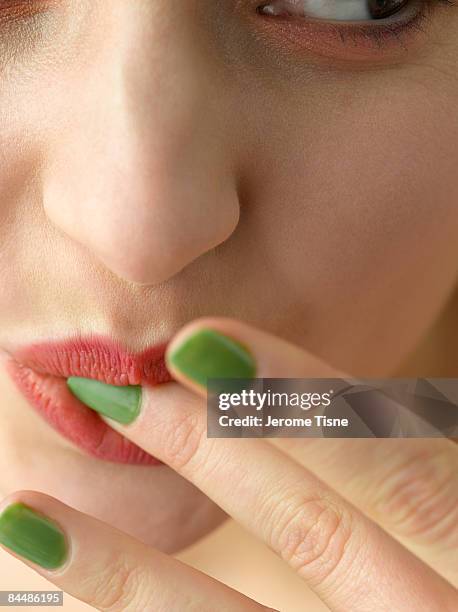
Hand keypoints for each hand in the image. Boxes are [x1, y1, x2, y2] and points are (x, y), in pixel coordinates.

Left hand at [1, 318, 456, 610]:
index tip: (202, 341)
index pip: (408, 468)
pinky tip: (67, 600)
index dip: (305, 400)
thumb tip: (350, 388)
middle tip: (117, 393)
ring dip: (134, 583)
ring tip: (33, 524)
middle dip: (214, 458)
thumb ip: (438, 451)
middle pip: (317, 533)